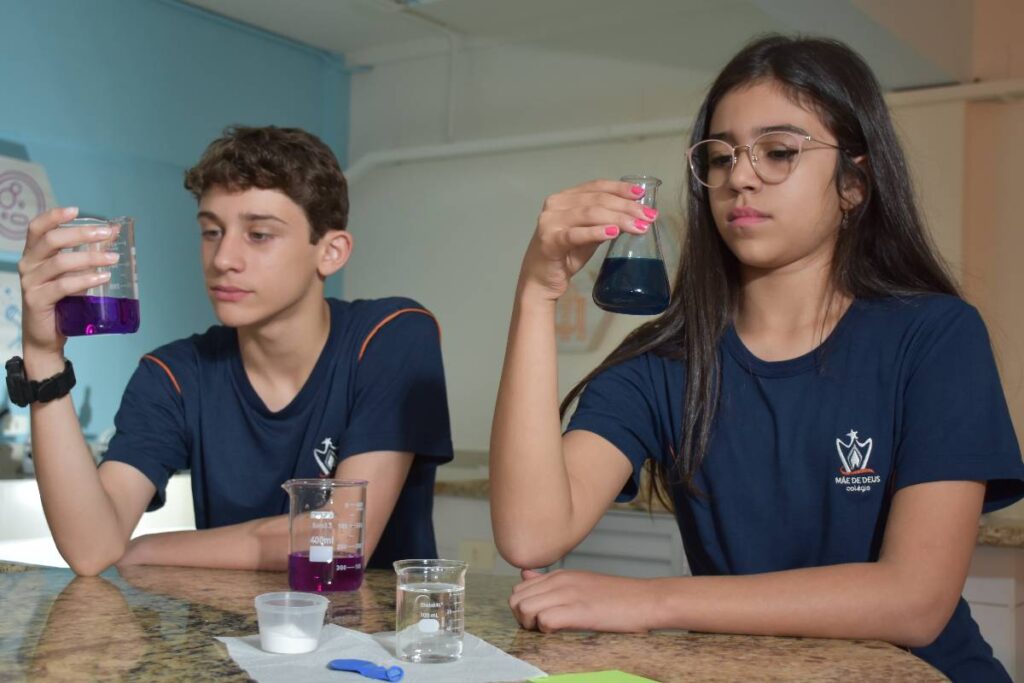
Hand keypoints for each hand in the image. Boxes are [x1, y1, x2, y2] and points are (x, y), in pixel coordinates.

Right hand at [18, 206, 117, 357]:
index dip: (54, 216)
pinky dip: (85, 279)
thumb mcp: (72, 274)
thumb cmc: (60, 300)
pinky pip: (63, 286)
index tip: (77, 210)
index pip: (37, 228)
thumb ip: (87, 253)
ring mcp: (30, 282)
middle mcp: (28, 264)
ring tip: (113, 259)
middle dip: (81, 234)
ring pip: (61, 262)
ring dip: (90, 258)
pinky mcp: (37, 300)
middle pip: (52, 241)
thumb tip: (113, 232)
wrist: (45, 335)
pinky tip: (103, 277)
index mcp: (33, 254)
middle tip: (106, 234)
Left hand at [509, 568, 659, 632]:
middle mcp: (560, 581)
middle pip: (515, 599)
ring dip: (531, 626)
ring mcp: (568, 594)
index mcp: (559, 575)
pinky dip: (546, 631)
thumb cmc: (617, 597)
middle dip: (521, 618)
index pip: (518, 588)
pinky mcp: (579, 611)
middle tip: (540, 629)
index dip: (523, 608)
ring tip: (549, 632)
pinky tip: (561, 633)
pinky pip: (544, 620)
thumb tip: (525, 575)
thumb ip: (550, 580)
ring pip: (524, 608)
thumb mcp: (580, 582)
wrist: (647, 599)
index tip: (537, 619)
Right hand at [519, 180, 655, 300]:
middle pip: (597, 200)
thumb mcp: (588, 235)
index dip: (621, 189)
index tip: (642, 195)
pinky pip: (576, 234)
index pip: (596, 186)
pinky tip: (613, 232)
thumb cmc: (564, 256)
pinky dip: (596, 231)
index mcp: (564, 198)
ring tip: (639, 227)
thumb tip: (636, 214)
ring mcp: (550, 222)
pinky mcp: (549, 241)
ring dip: (619, 219)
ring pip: (590, 214)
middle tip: (648, 216)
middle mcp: (555, 205)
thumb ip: (605, 222)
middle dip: (626, 207)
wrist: (540, 281)